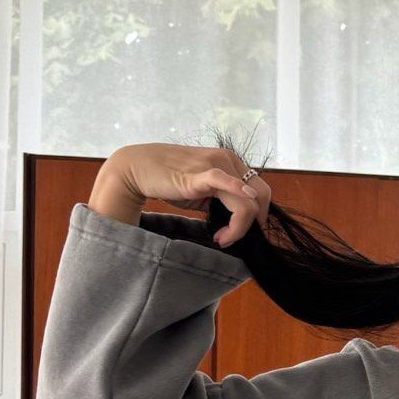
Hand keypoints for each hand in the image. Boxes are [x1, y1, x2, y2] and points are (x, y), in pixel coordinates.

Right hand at [90, 144, 272, 246]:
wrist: (137, 167)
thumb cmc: (169, 180)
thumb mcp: (203, 191)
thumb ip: (222, 200)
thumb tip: (237, 222)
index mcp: (232, 162)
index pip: (261, 192)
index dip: (255, 217)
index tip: (234, 232)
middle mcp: (228, 160)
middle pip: (262, 197)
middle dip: (252, 224)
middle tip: (229, 238)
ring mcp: (216, 164)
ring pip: (248, 202)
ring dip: (239, 228)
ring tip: (221, 239)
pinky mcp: (201, 174)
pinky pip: (228, 186)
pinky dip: (235, 218)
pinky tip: (224, 233)